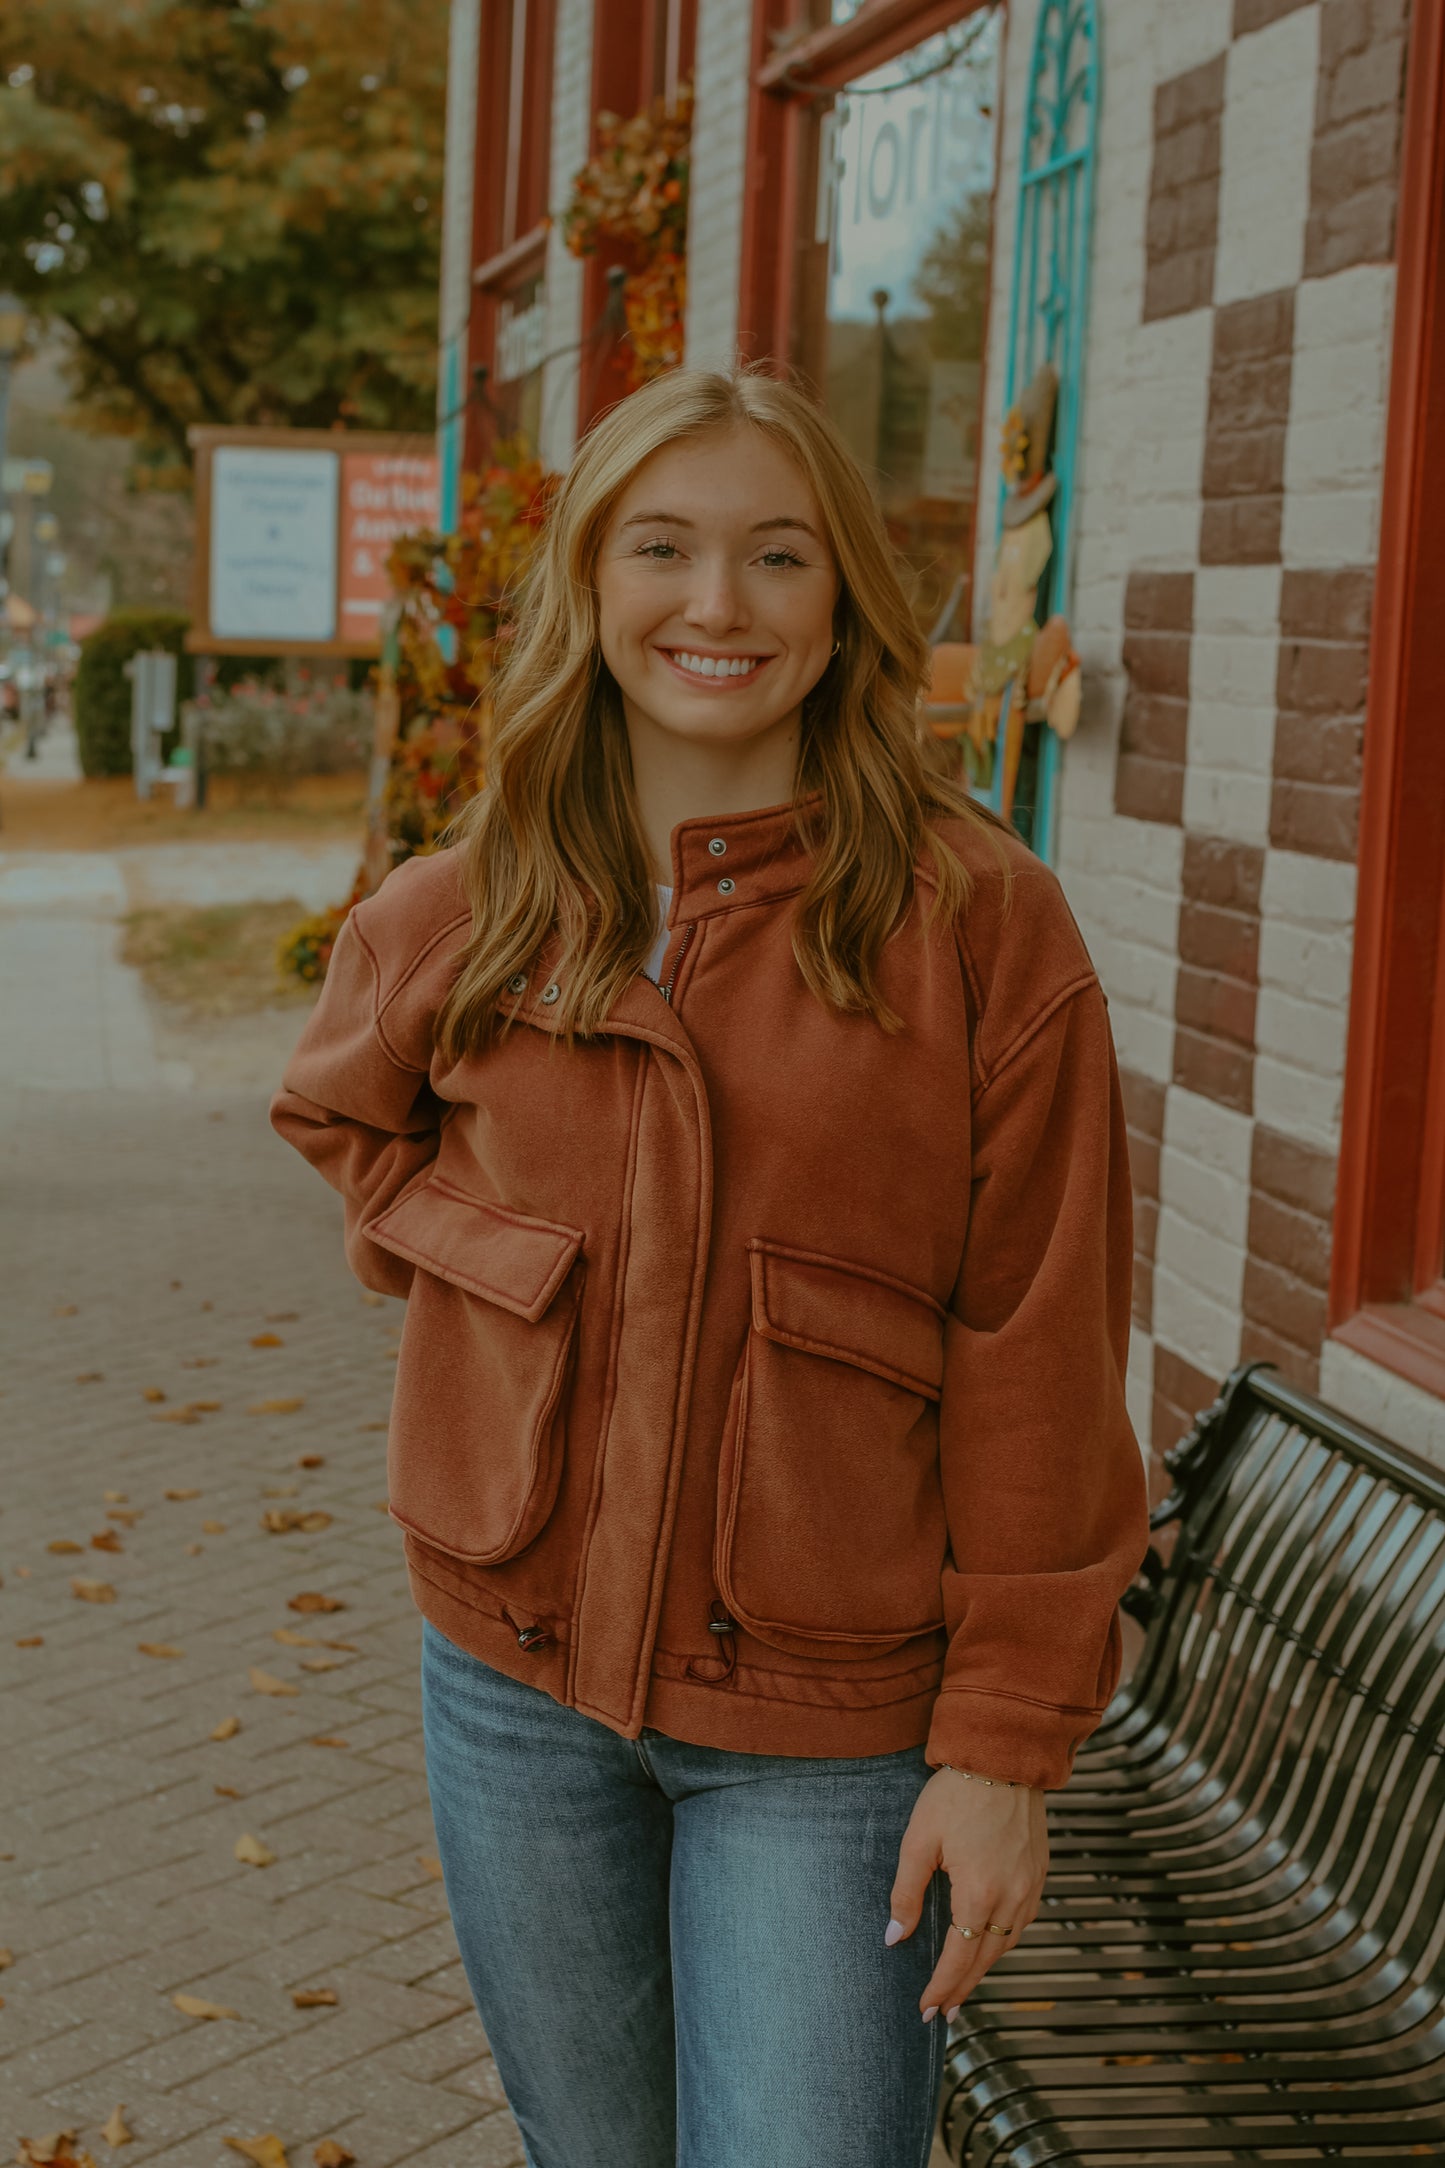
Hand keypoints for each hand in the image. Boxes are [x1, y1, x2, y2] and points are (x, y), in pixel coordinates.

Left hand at [886, 1768, 1048, 2022]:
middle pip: (985, 1959)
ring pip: (1007, 1942)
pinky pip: (1022, 1921)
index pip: (959, 1958)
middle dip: (962, 1989)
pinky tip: (990, 1943)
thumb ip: (906, 1892)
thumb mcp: (919, 1840)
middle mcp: (1011, 1897)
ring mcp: (1031, 1886)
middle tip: (942, 2014)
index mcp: (978, 1894)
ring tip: (962, 1986)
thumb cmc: (956, 1794)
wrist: (1004, 1756)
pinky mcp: (1040, 1872)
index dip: (941, 1987)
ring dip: (984, 1968)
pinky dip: (1003, 1941)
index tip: (925, 2010)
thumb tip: (894, 1937)